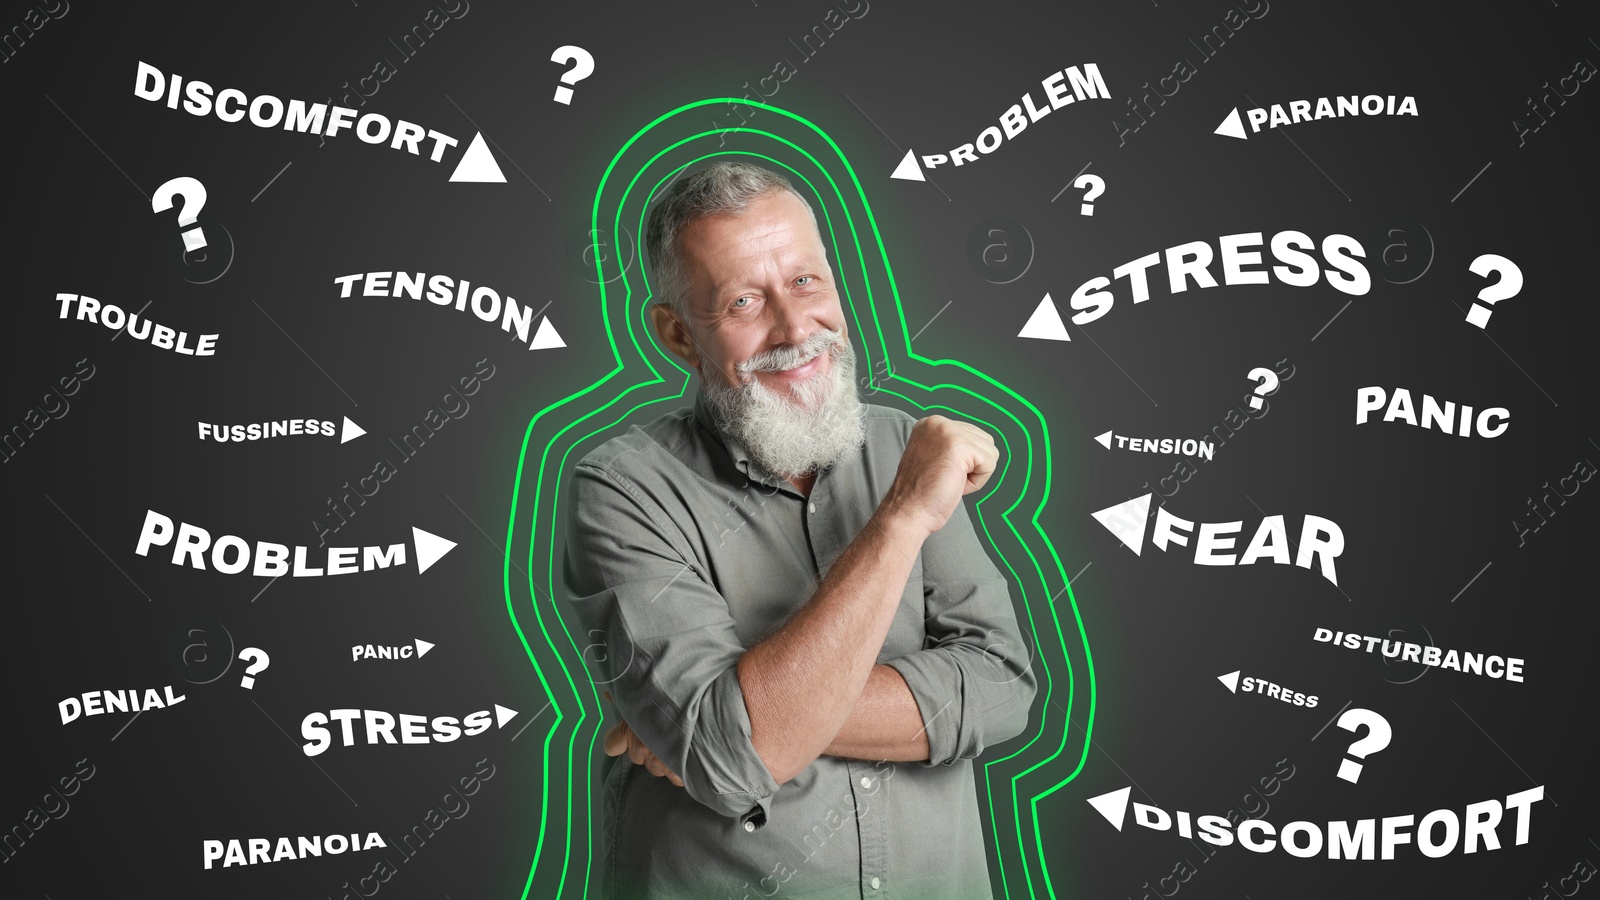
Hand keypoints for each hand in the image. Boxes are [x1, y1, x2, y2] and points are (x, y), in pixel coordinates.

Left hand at [602, 694, 683, 786]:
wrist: (706, 712)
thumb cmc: (673, 699)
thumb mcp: (647, 694)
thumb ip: (625, 698)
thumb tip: (608, 695)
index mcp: (631, 731)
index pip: (611, 744)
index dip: (618, 740)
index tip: (625, 736)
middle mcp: (642, 749)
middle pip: (636, 757)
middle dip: (647, 748)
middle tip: (662, 732)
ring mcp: (660, 763)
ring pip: (655, 768)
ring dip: (664, 759)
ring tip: (678, 742)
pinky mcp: (678, 773)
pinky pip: (674, 778)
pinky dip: (681, 770)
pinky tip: (688, 757)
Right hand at [879, 415, 998, 535]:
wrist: (907, 512)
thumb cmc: (922, 495)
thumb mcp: (935, 457)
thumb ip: (952, 445)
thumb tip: (982, 446)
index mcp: (930, 423)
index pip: (972, 435)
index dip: (964, 462)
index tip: (939, 472)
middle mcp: (937, 422)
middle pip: (985, 441)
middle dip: (972, 466)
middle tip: (945, 478)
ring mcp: (947, 432)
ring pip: (990, 452)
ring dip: (975, 474)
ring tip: (949, 481)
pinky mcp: (959, 446)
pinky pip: (989, 464)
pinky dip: (977, 482)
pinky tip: (955, 485)